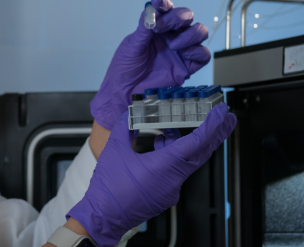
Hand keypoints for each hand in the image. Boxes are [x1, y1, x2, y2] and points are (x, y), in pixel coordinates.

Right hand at [67, 104, 235, 246]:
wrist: (103, 216)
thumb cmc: (109, 190)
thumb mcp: (114, 150)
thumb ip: (125, 128)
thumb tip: (129, 115)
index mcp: (164, 167)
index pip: (196, 143)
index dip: (211, 126)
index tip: (221, 114)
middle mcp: (173, 180)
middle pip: (201, 154)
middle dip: (216, 134)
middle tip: (226, 119)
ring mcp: (170, 190)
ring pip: (188, 163)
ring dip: (189, 144)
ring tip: (179, 128)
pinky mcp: (164, 195)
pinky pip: (176, 172)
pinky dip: (175, 156)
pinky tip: (161, 144)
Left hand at [91, 0, 210, 129]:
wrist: (126, 93)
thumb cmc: (125, 68)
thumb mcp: (132, 45)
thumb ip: (144, 28)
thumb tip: (153, 9)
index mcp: (155, 27)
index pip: (165, 9)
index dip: (164, 3)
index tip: (158, 2)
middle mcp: (170, 35)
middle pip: (186, 16)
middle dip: (177, 18)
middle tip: (161, 27)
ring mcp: (180, 50)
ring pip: (199, 31)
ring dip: (189, 34)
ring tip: (173, 45)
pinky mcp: (187, 66)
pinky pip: (202, 54)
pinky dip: (197, 51)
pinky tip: (183, 54)